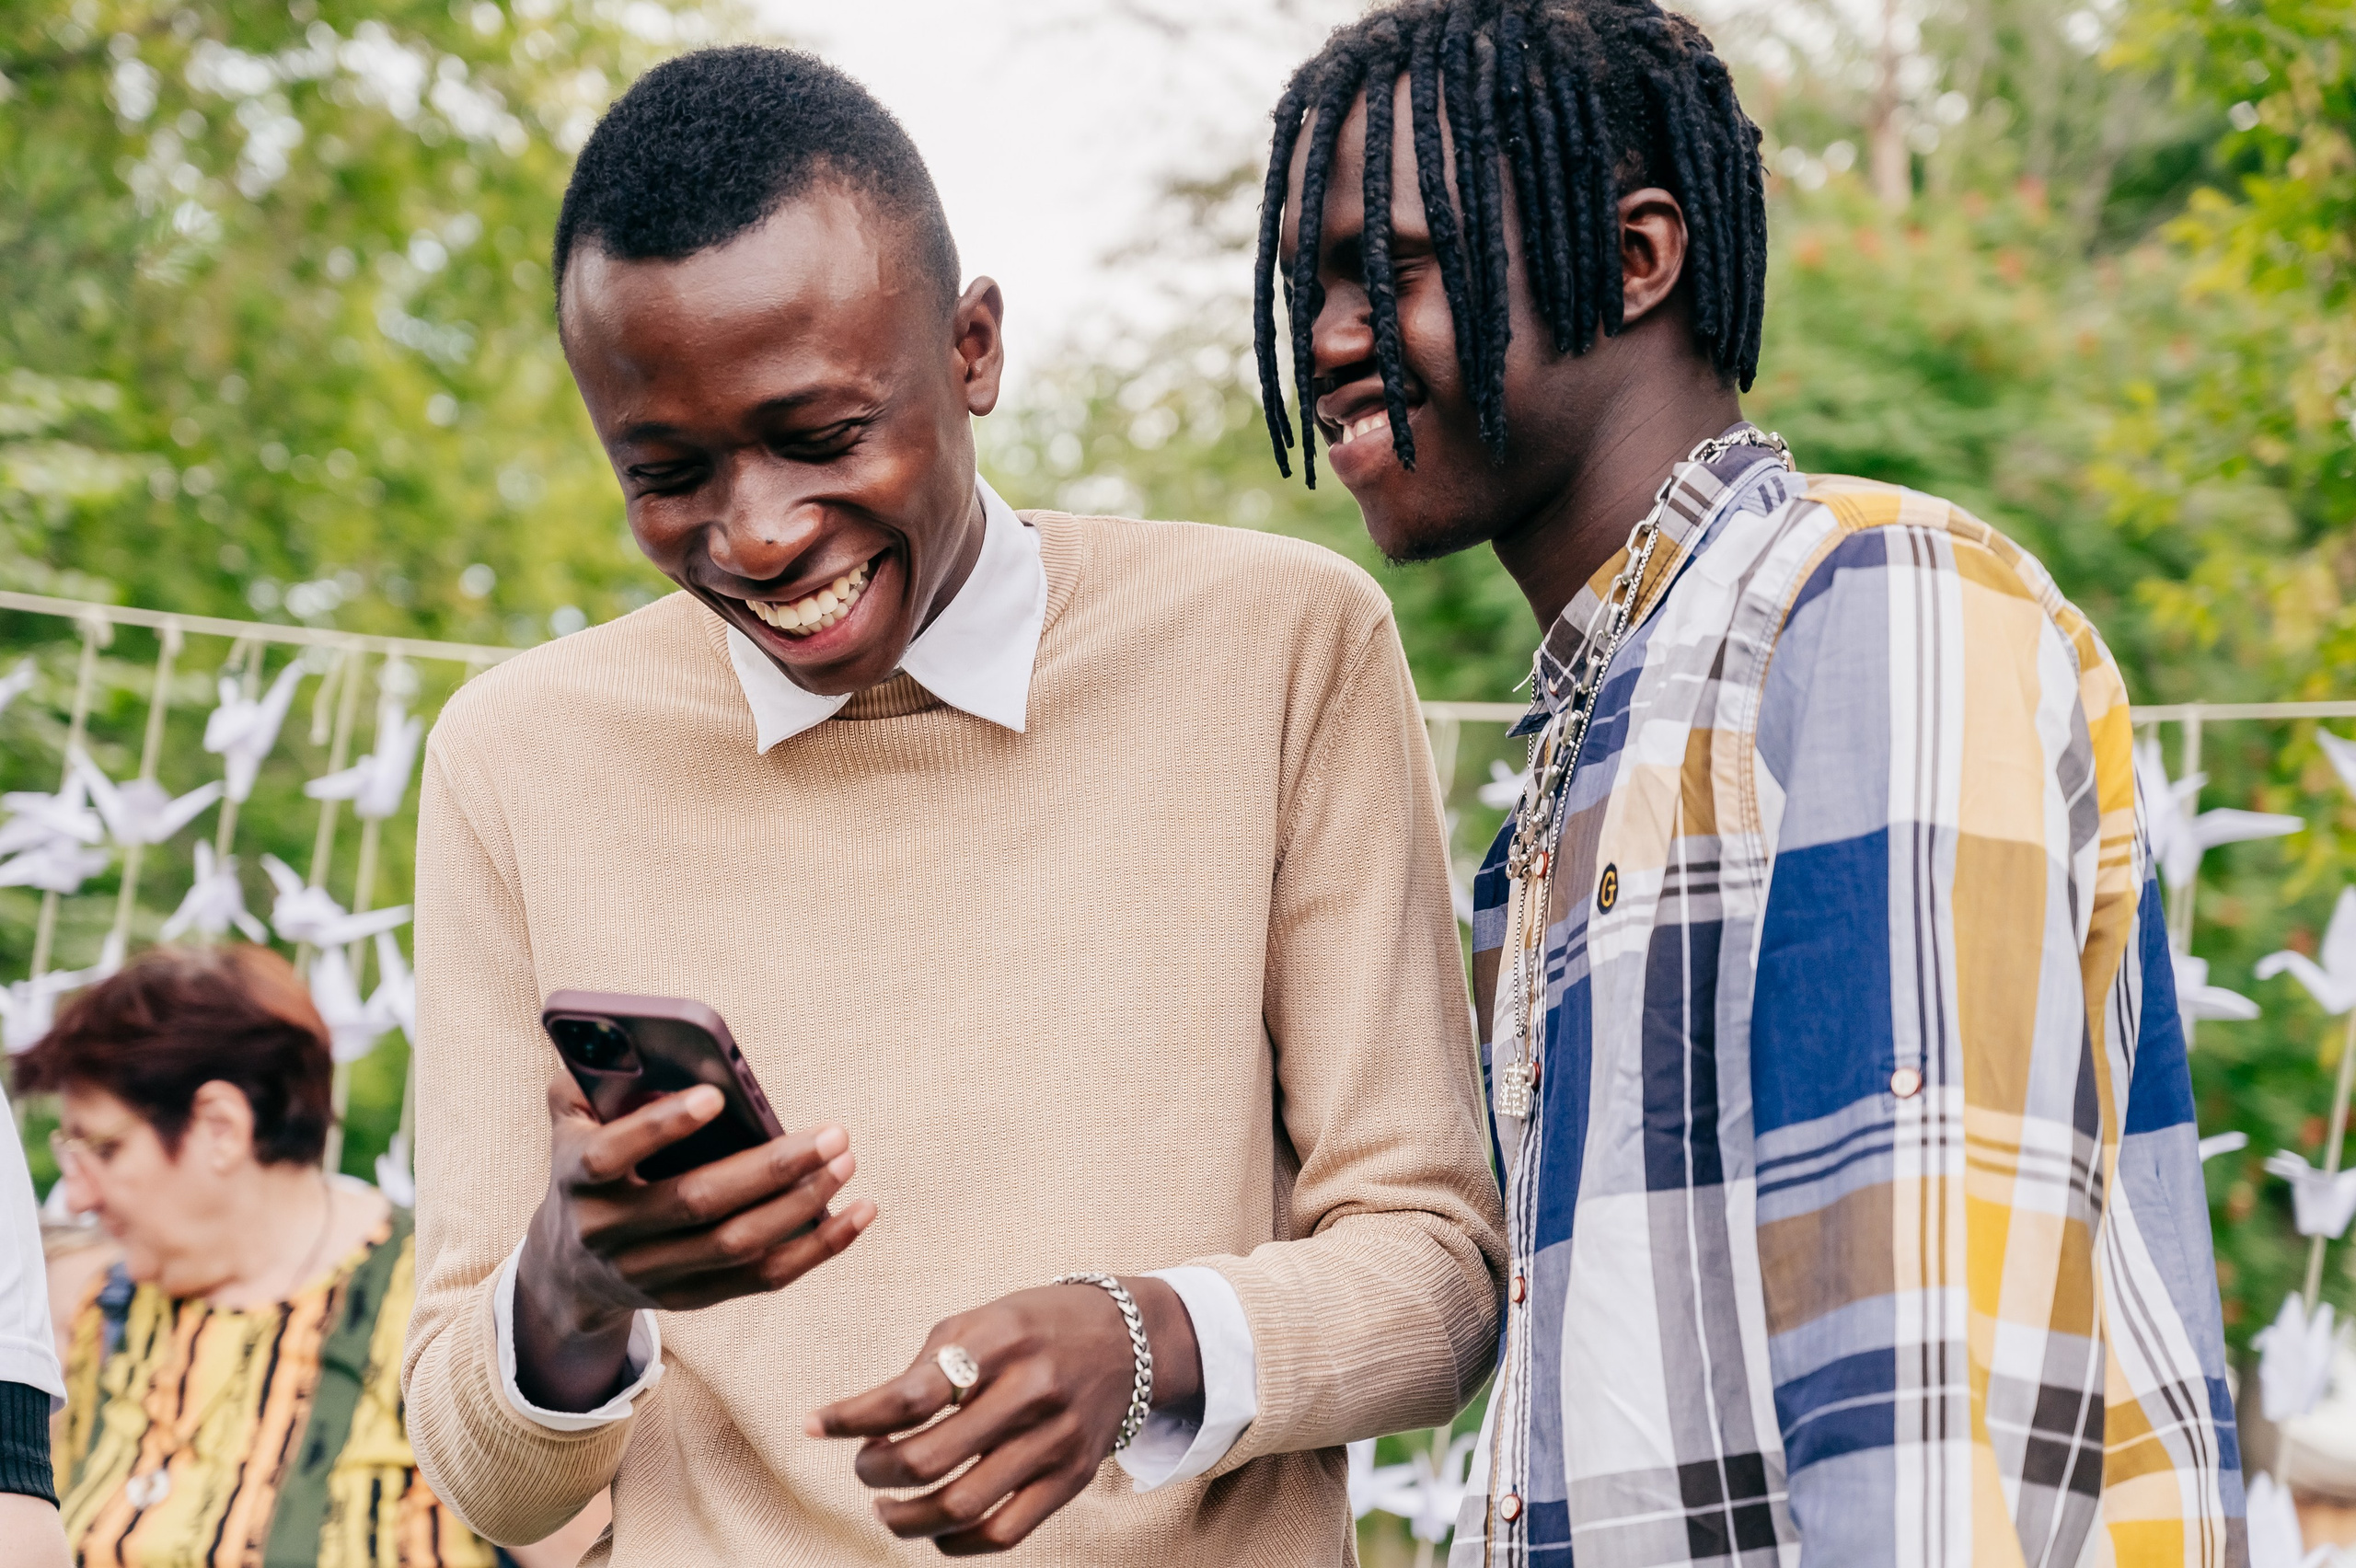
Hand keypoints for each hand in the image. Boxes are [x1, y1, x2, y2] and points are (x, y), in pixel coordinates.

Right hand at [512, 1073, 876, 1411]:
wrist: (568, 1268)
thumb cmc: (591, 1166)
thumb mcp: (573, 1122)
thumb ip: (591, 1079)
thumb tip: (648, 1050)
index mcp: (576, 1179)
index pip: (612, 1155)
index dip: (661, 1125)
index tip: (716, 1095)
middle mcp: (608, 1233)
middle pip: (696, 1202)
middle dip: (772, 1168)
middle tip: (833, 1133)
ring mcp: (650, 1274)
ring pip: (737, 1245)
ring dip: (802, 1205)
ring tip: (845, 1161)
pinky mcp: (690, 1298)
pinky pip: (763, 1279)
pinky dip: (817, 1248)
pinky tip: (859, 1212)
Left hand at [808, 1278, 1202, 1554]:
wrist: (1131, 1339)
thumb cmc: (1034, 1328)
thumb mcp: (980, 1322)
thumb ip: (924, 1368)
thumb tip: (859, 1423)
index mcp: (1000, 1341)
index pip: (910, 1393)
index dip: (851, 1416)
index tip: (812, 1424)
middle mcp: (1031, 1391)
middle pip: (930, 1459)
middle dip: (876, 1471)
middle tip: (864, 1466)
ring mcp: (1055, 1441)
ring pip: (961, 1506)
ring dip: (905, 1517)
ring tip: (885, 1507)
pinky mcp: (1071, 1479)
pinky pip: (1003, 1534)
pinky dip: (954, 1544)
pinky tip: (932, 1531)